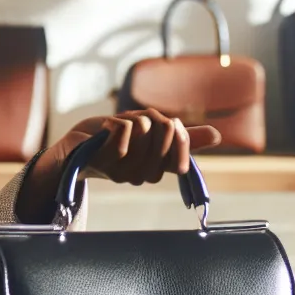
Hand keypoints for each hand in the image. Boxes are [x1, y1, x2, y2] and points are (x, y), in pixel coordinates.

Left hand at [68, 108, 221, 184]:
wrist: (76, 146)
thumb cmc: (115, 140)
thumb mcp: (152, 135)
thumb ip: (182, 137)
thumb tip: (217, 136)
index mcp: (155, 171)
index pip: (181, 158)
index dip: (179, 137)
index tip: (171, 125)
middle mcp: (140, 176)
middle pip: (164, 135)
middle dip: (154, 119)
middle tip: (140, 120)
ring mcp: (120, 170)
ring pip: (143, 129)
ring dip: (133, 118)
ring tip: (121, 125)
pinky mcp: (100, 158)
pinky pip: (123, 130)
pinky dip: (117, 121)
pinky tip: (106, 127)